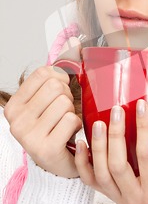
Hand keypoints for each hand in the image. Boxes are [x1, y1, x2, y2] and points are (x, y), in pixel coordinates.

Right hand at [4, 39, 82, 177]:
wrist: (59, 163)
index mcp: (14, 105)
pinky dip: (77, 126)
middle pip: (55, 87)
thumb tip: (75, 40)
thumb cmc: (55, 126)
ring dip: (73, 112)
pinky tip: (70, 135)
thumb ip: (62, 68)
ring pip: (65, 103)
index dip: (60, 79)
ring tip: (66, 124)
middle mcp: (16, 120)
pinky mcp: (45, 148)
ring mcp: (28, 136)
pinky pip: (71, 120)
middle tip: (64, 111)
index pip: (44, 73)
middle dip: (67, 96)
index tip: (59, 93)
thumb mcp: (51, 98)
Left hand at [75, 99, 147, 203]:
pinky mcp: (108, 195)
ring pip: (100, 173)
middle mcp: (134, 198)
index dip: (143, 129)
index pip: (146, 156)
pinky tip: (81, 143)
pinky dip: (82, 162)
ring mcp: (118, 198)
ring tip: (98, 123)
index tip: (141, 106)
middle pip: (117, 165)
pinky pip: (90, 180)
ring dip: (98, 146)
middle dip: (115, 135)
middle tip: (117, 111)